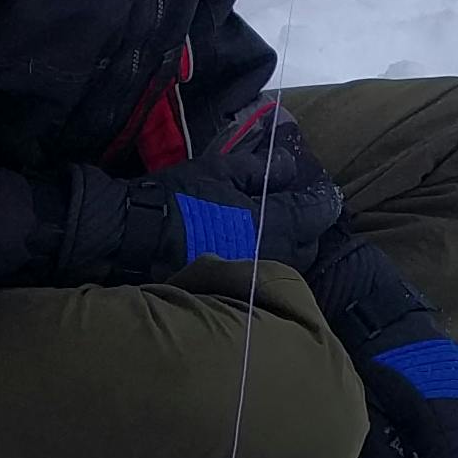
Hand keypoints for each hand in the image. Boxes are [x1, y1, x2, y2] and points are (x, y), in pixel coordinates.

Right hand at [55, 172, 304, 279]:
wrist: (134, 240)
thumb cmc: (179, 199)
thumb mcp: (219, 170)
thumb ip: (260, 169)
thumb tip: (289, 165)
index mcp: (277, 223)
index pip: (319, 213)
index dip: (323, 199)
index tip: (320, 191)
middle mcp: (275, 255)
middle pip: (310, 245)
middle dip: (307, 228)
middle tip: (294, 210)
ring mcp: (256, 278)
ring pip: (288, 265)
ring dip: (287, 248)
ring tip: (271, 232)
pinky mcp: (234, 291)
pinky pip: (263, 278)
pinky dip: (264, 263)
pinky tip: (249, 254)